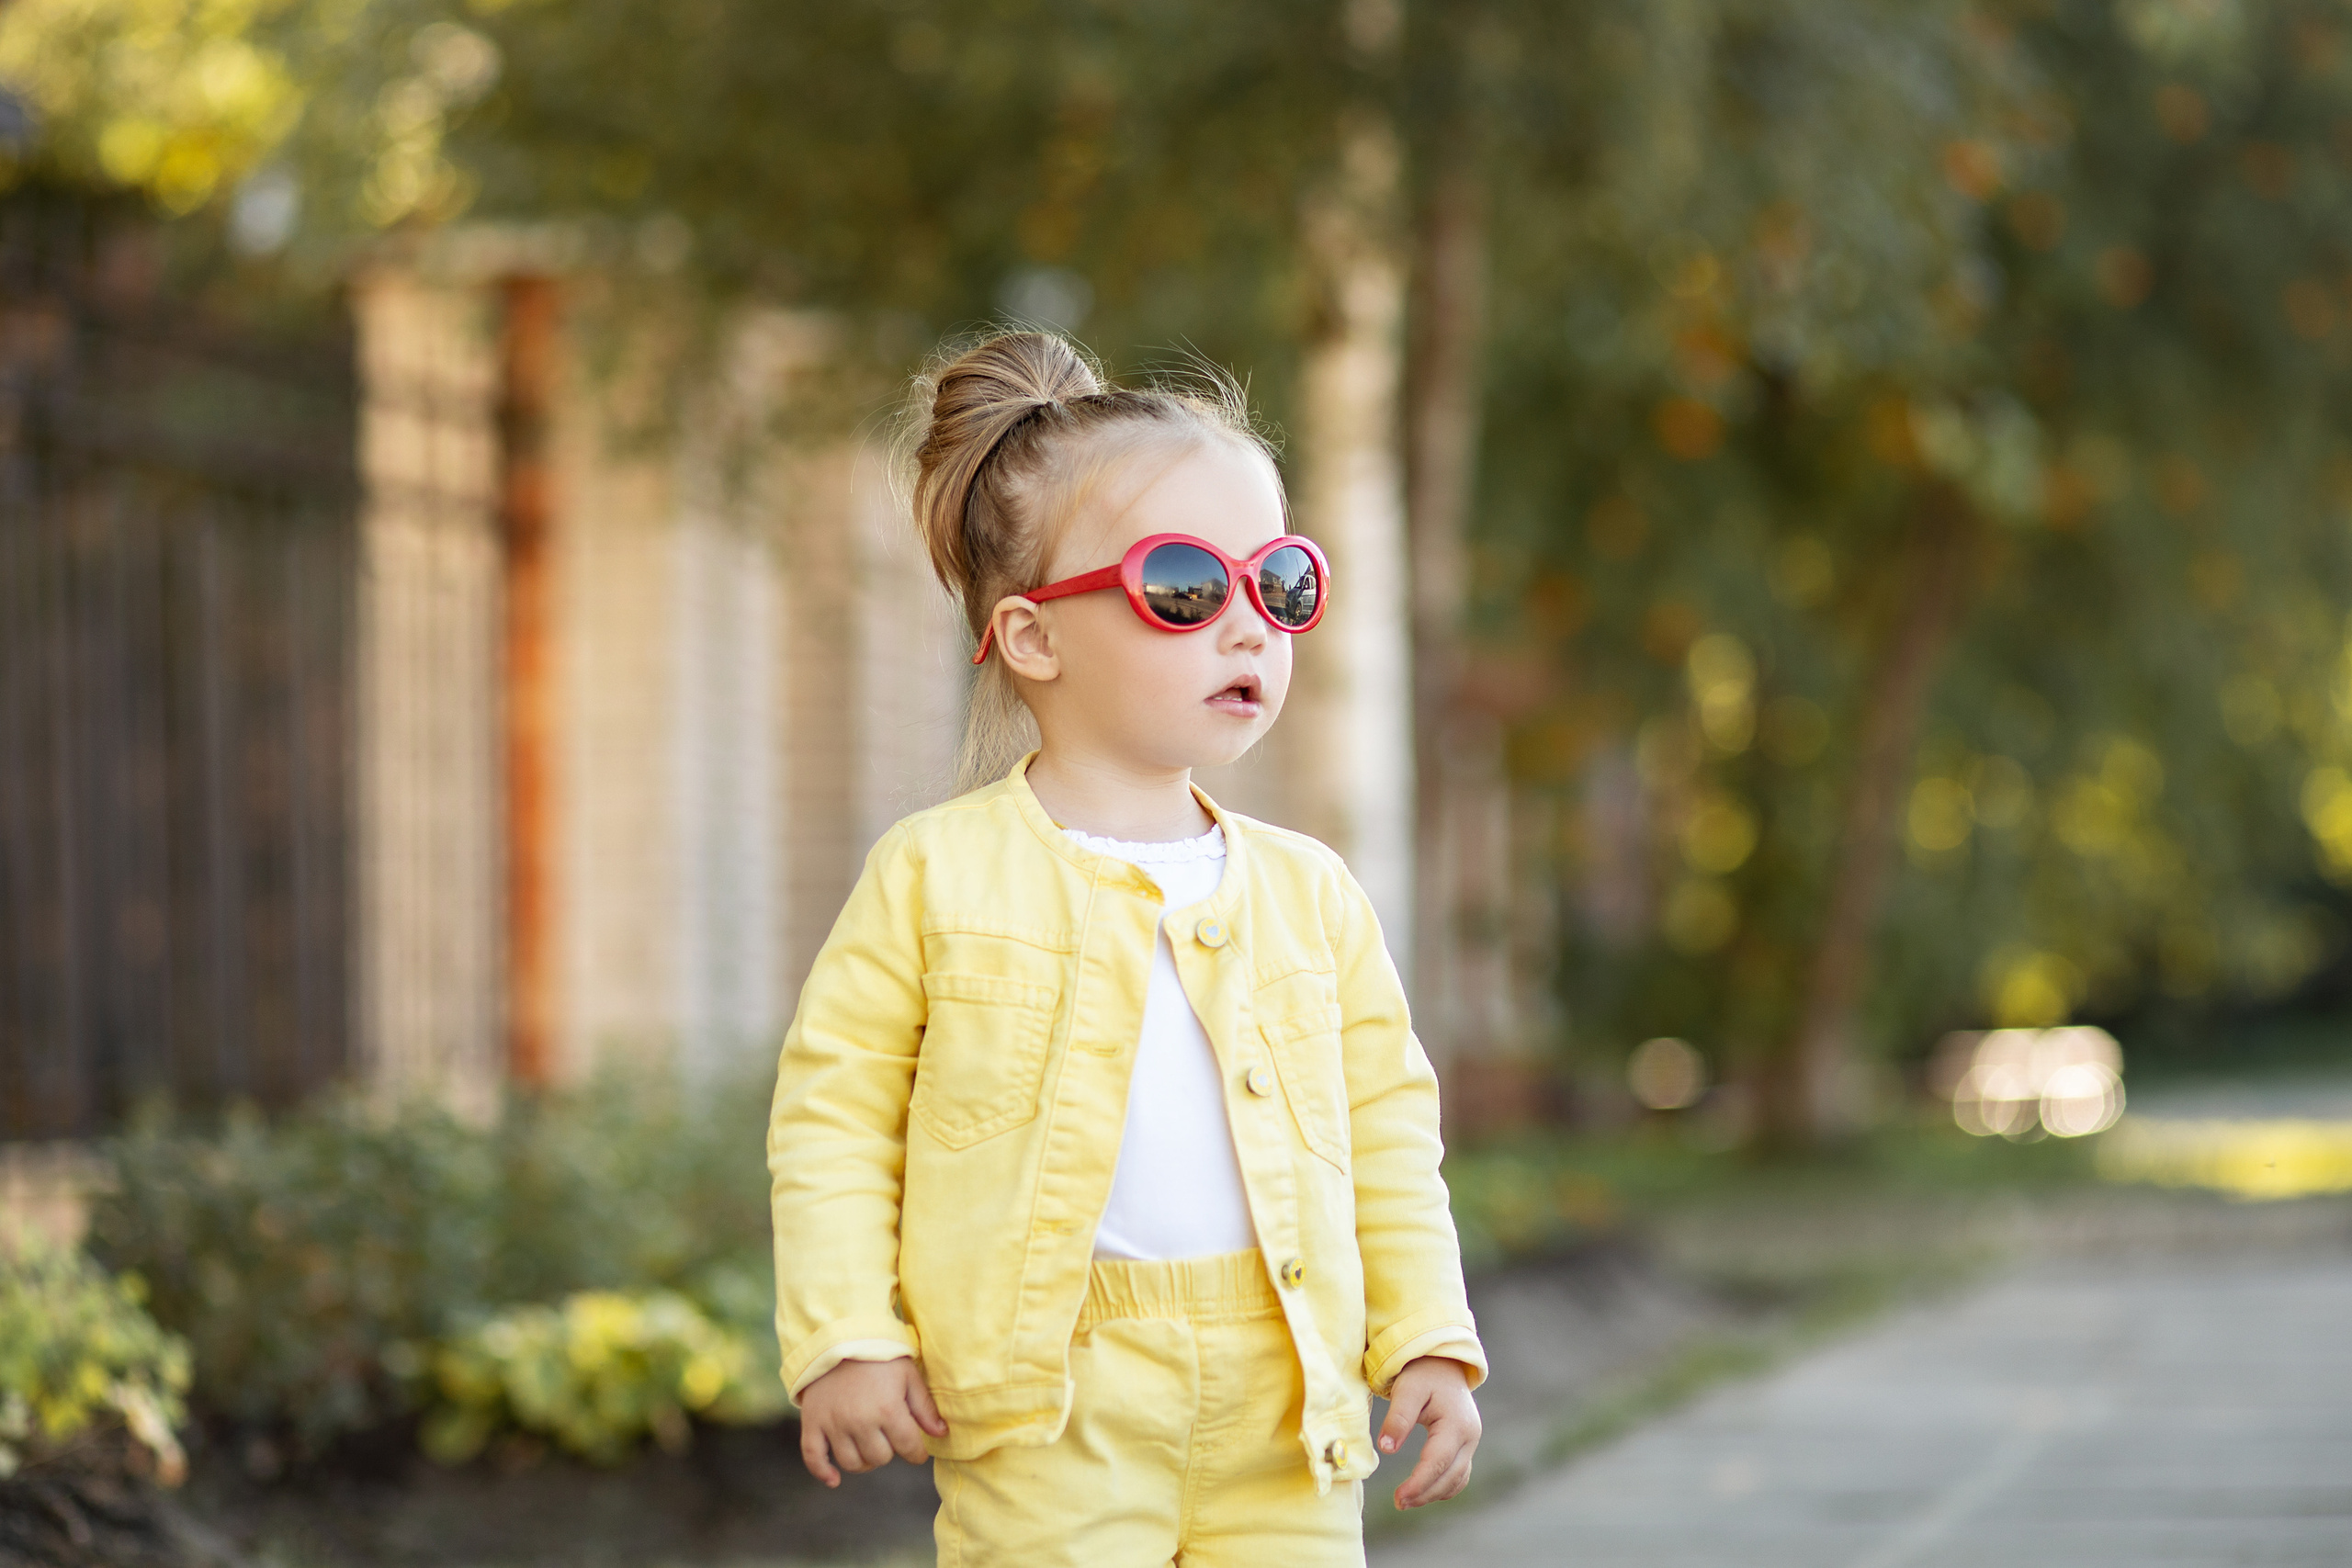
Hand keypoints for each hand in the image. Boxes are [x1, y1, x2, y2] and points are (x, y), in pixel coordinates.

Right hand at [797, 1358, 948, 1487]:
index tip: (917, 1450)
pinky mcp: (813, 1423)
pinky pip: (814, 1458)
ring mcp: (834, 1424)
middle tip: (890, 1437)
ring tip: (870, 1446)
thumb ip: (924, 1407)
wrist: (838, 1337)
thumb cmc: (879, 1357)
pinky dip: (823, 1473)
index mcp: (887, 1410)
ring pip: (852, 1463)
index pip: (909, 1449)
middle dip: (890, 1451)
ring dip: (864, 1461)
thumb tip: (940, 1434)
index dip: (917, 1453)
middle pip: (880, 1458)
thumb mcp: (908, 1375)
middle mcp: (859, 1422)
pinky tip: (835, 1480)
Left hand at [1378, 1356, 1480, 1509]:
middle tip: (1398, 1503)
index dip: (1419, 1483)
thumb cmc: (1422, 1375)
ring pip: (1456, 1479)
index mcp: (1457, 1423)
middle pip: (1449, 1477)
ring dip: (1433, 1494)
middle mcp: (1470, 1436)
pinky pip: (1459, 1474)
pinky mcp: (1466, 1446)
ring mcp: (1471, 1442)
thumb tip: (1387, 1449)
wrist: (1442, 1364)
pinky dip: (1442, 1486)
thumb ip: (1398, 1418)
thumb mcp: (1407, 1389)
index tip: (1398, 1497)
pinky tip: (1423, 1491)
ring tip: (1406, 1500)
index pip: (1438, 1462)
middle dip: (1424, 1494)